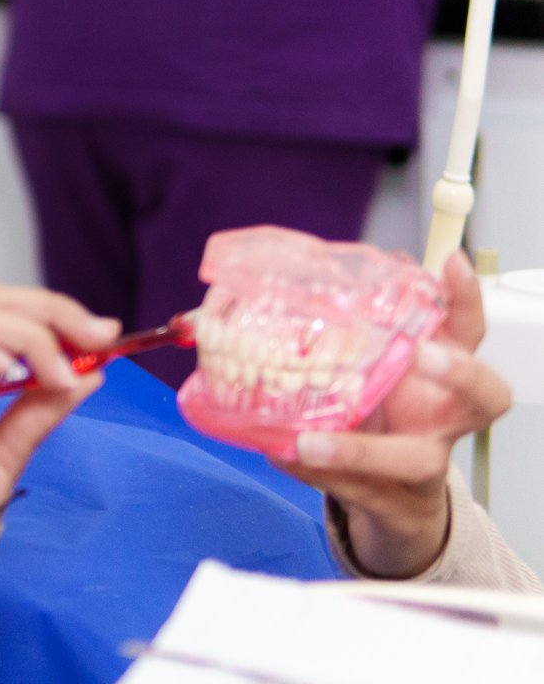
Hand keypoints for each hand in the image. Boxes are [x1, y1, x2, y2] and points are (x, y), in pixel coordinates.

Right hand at [0, 287, 118, 522]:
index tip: (105, 333)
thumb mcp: (13, 448)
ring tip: (57, 374)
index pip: (2, 310)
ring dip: (24, 335)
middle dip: (49, 312)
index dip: (53, 312)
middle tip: (96, 339)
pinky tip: (8, 371)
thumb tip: (92, 373)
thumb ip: (43, 408)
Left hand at [273, 252, 511, 576]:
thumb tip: (296, 277)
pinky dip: (316, 473)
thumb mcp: (372, 373)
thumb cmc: (384, 422)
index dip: (467, 300)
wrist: (394, 503)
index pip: (468, 334)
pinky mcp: (392, 503)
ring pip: (414, 460)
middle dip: (460, 373)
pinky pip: (358, 492)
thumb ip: (349, 336)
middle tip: (421, 353)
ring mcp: (424, 466)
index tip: (452, 263)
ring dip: (359, 449)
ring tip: (307, 440)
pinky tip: (280, 454)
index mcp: (441, 380)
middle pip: (486, 398)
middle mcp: (444, 421)